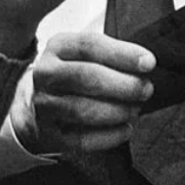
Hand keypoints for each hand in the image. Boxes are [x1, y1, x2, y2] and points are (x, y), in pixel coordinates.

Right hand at [12, 31, 154, 154]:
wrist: (36, 104)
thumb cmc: (71, 74)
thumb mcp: (83, 54)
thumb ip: (110, 54)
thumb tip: (145, 64)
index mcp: (57, 47)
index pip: (89, 45)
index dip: (122, 54)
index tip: (148, 63)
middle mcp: (45, 74)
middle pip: (86, 77)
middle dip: (124, 85)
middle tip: (145, 90)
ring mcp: (43, 105)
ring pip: (83, 110)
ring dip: (117, 111)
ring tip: (135, 109)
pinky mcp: (49, 133)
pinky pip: (81, 139)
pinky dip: (109, 136)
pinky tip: (125, 129)